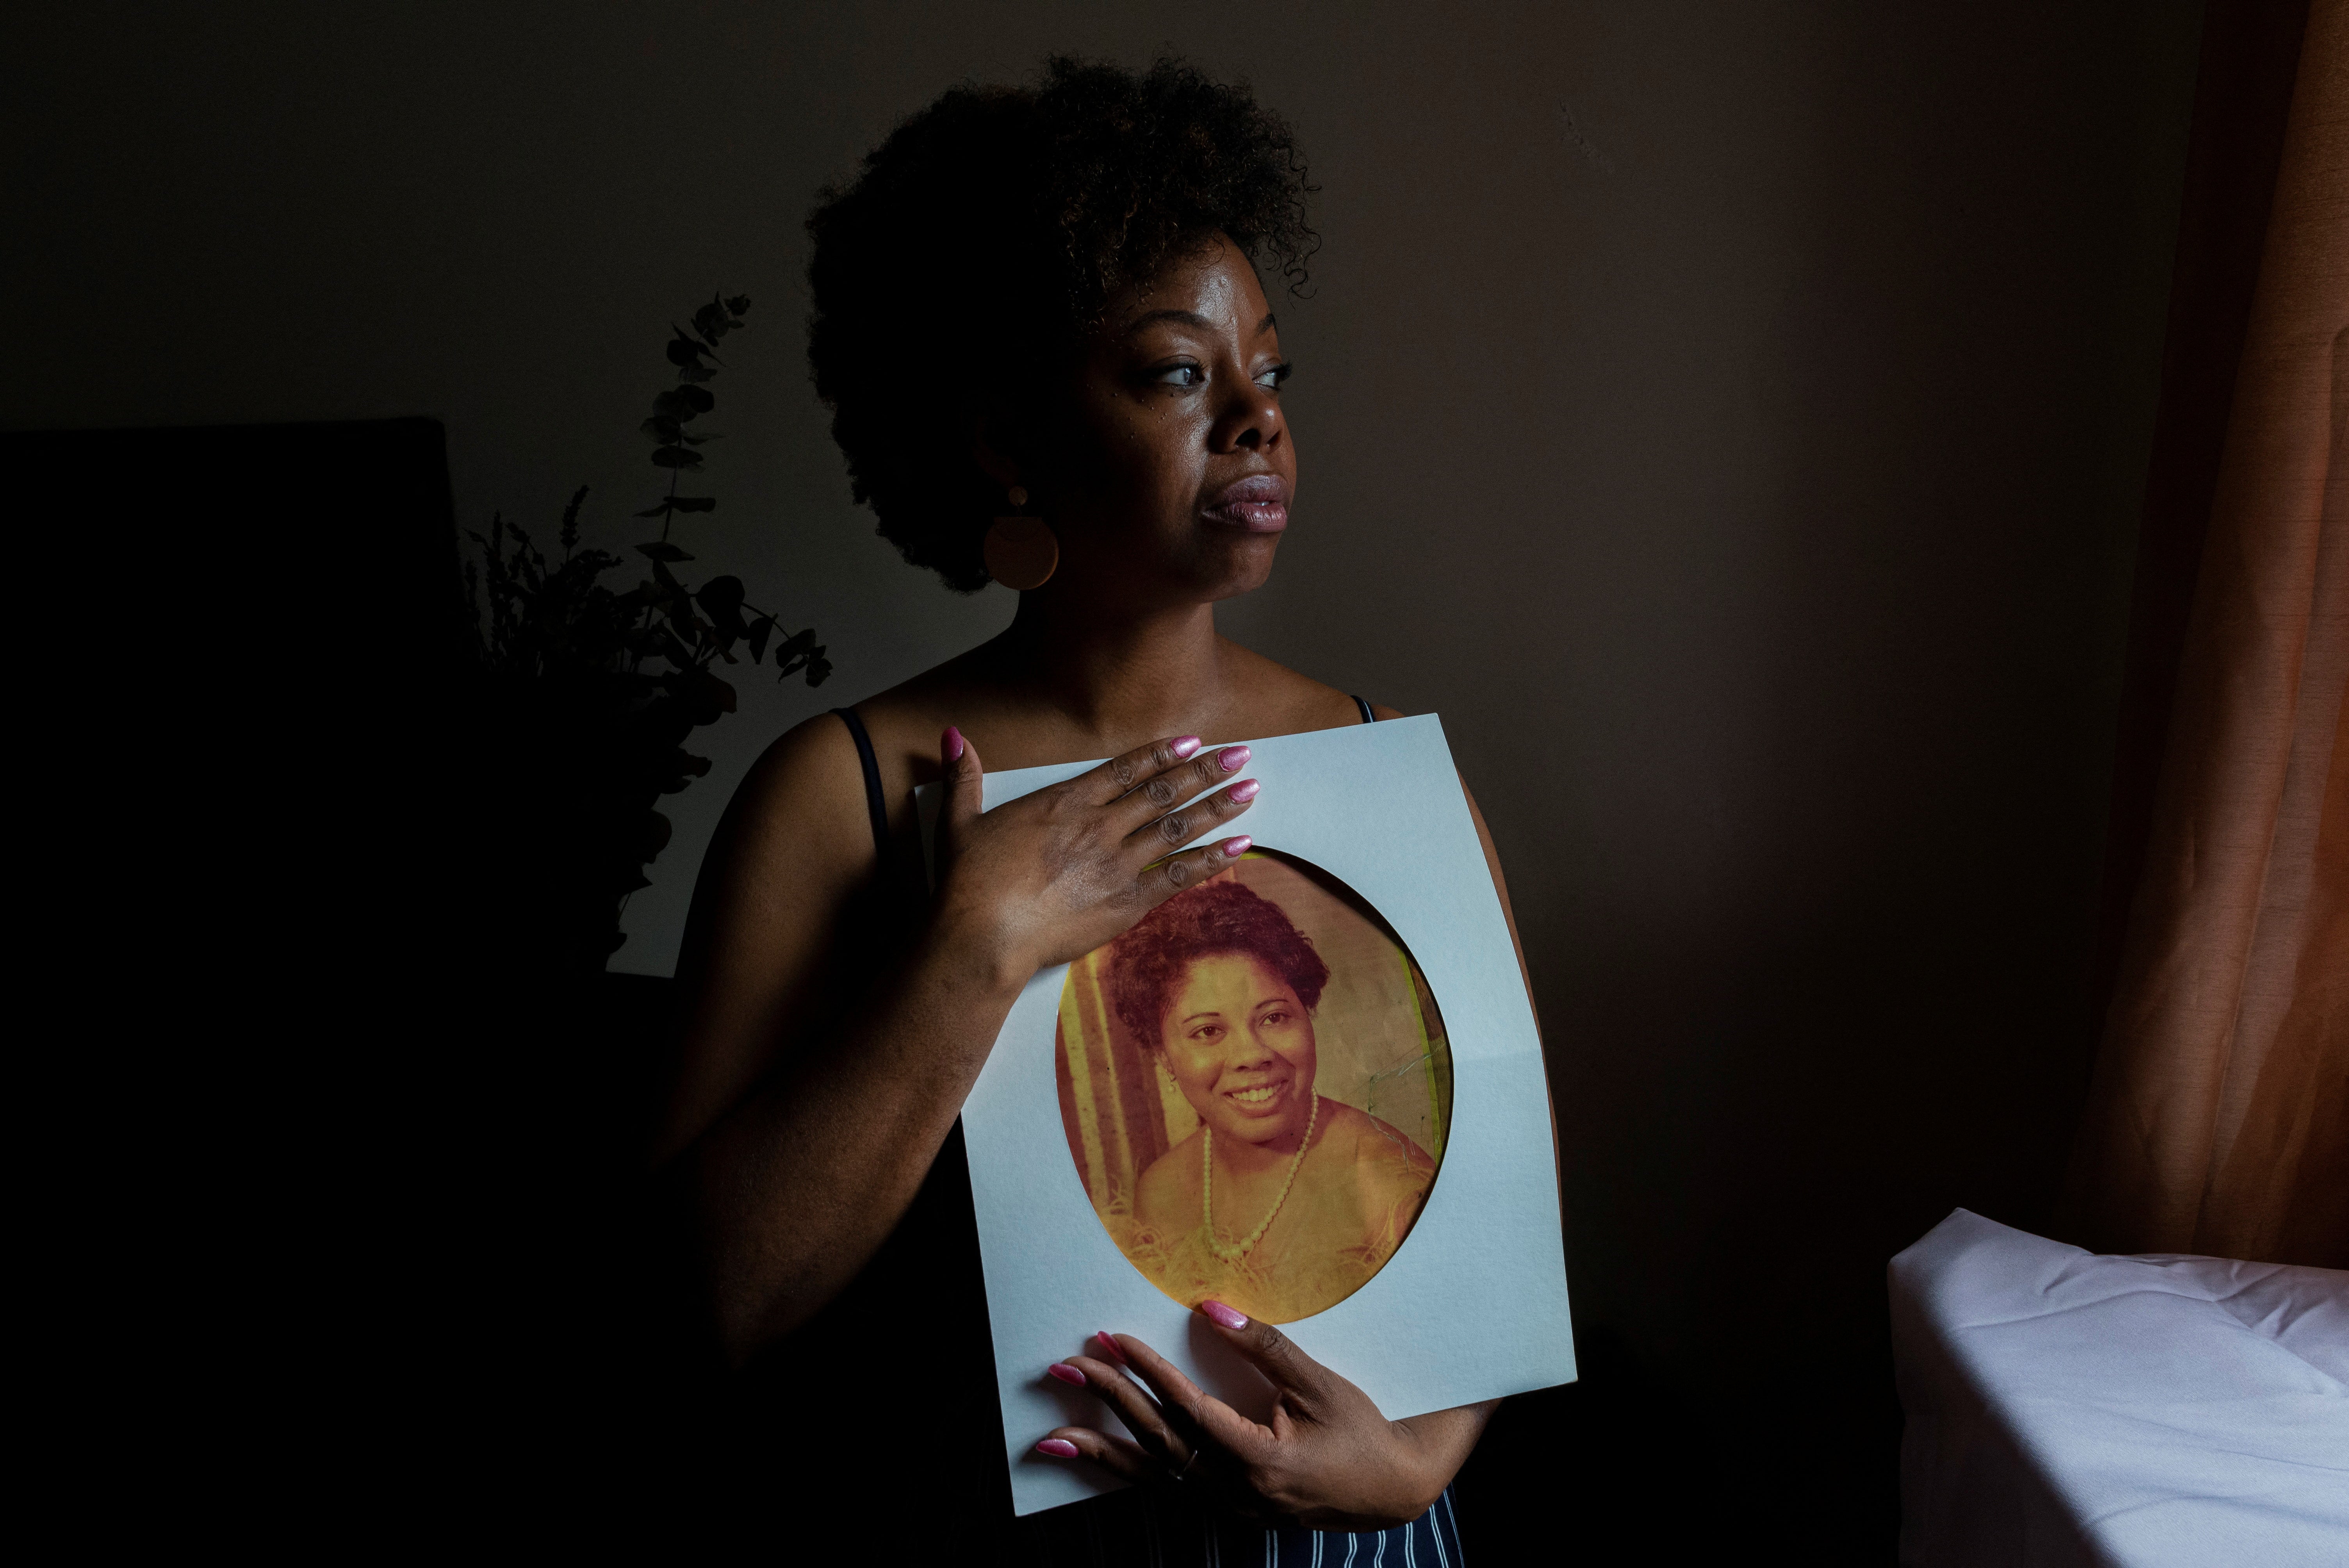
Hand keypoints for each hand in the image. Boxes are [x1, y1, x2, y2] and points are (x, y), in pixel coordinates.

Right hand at [930, 728, 1258, 984]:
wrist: (982, 937)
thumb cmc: (967, 884)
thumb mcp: (959, 821)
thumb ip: (965, 777)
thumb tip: (953, 735)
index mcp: (1064, 802)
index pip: (1124, 769)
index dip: (1161, 753)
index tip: (1192, 741)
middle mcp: (1098, 827)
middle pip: (1162, 791)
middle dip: (1205, 771)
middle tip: (1241, 754)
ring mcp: (1116, 863)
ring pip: (1178, 827)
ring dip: (1218, 806)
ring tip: (1250, 789)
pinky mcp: (1127, 902)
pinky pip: (1179, 875)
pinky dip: (1213, 859)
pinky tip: (1241, 845)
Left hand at [1036, 1303, 1492, 1530]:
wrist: (1392, 1488)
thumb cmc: (1362, 1432)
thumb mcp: (1319, 1384)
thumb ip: (1265, 1347)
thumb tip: (1212, 1309)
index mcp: (1261, 1459)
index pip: (1187, 1409)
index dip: (1146, 1372)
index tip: (1111, 1340)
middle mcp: (1237, 1491)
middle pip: (1160, 1442)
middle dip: (1110, 1403)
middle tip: (1069, 1368)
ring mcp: (1232, 1507)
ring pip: (1156, 1476)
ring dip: (1105, 1451)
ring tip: (1054, 1435)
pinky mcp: (1231, 1510)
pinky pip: (1171, 1489)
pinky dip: (1132, 1473)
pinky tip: (1102, 1459)